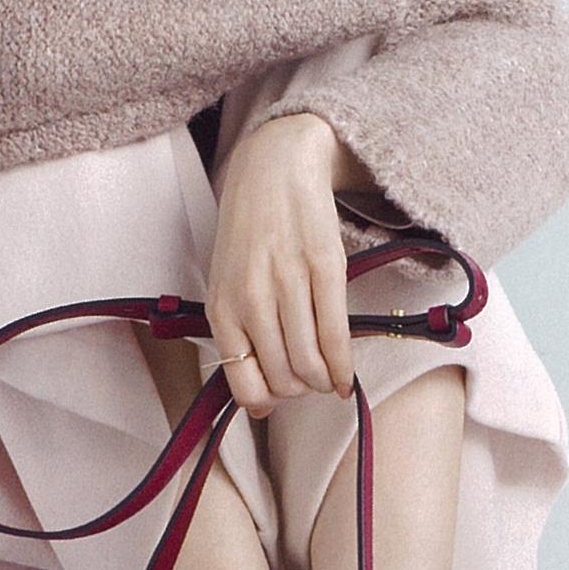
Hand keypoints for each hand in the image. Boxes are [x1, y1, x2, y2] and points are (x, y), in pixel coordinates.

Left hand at [206, 115, 353, 420]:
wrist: (275, 167)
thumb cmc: (250, 230)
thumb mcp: (226, 282)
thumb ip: (237, 333)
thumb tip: (258, 401)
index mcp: (222, 307)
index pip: (244, 384)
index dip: (267, 402)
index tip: (280, 398)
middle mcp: (251, 300)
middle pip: (283, 379)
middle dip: (300, 391)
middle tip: (310, 382)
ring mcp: (288, 284)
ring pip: (309, 363)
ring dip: (323, 382)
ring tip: (328, 378)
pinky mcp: (324, 269)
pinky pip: (335, 335)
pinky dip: (344, 367)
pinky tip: (346, 379)